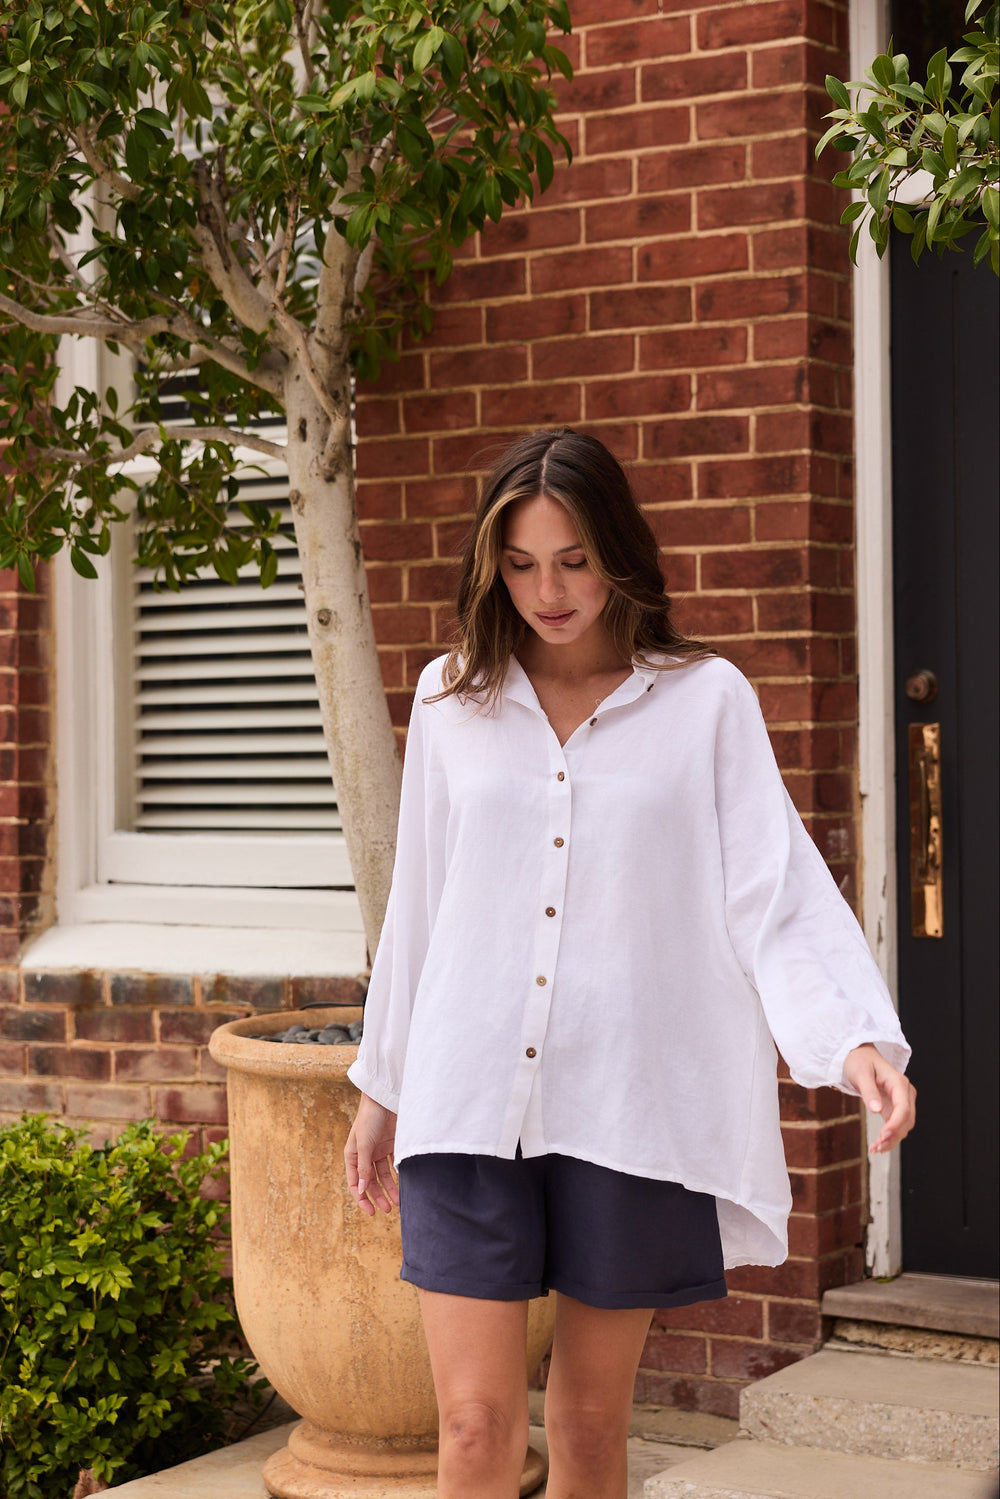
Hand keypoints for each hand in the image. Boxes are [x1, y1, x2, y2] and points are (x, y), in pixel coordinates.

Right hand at [344, 1093, 398, 1215]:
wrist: (385, 1098)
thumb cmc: (370, 1118)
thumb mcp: (365, 1144)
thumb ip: (363, 1167)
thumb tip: (361, 1191)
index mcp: (352, 1155)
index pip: (355, 1182)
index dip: (361, 1198)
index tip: (371, 1212)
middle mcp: (364, 1155)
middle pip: (370, 1182)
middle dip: (377, 1196)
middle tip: (387, 1210)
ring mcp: (378, 1151)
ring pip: (383, 1176)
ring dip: (389, 1189)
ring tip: (397, 1202)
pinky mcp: (392, 1145)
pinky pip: (394, 1165)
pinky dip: (397, 1176)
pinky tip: (404, 1185)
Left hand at [842, 1043, 915, 1153]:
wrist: (859, 1055)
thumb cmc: (859, 1061)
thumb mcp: (860, 1073)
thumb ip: (869, 1091)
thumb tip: (876, 1110)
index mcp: (898, 1082)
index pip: (903, 1107)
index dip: (895, 1124)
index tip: (883, 1136)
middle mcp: (904, 1092)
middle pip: (906, 1119)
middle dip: (894, 1135)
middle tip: (877, 1147)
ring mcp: (901, 1100)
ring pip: (903, 1126)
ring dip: (892, 1139)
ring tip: (875, 1149)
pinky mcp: (894, 1107)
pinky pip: (896, 1125)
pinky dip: (889, 1136)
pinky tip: (878, 1145)